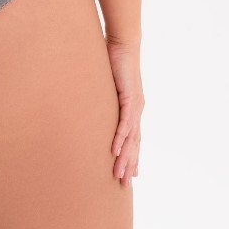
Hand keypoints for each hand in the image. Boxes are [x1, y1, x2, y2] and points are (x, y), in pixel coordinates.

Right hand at [106, 38, 143, 187]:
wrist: (123, 43)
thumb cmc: (114, 60)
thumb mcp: (108, 85)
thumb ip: (104, 97)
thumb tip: (92, 103)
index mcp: (133, 108)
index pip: (133, 138)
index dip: (131, 156)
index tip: (129, 175)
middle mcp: (137, 110)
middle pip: (134, 143)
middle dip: (129, 164)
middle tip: (124, 184)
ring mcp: (135, 105)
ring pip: (131, 138)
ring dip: (125, 157)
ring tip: (120, 175)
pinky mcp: (130, 97)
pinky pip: (125, 122)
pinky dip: (121, 138)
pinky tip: (115, 150)